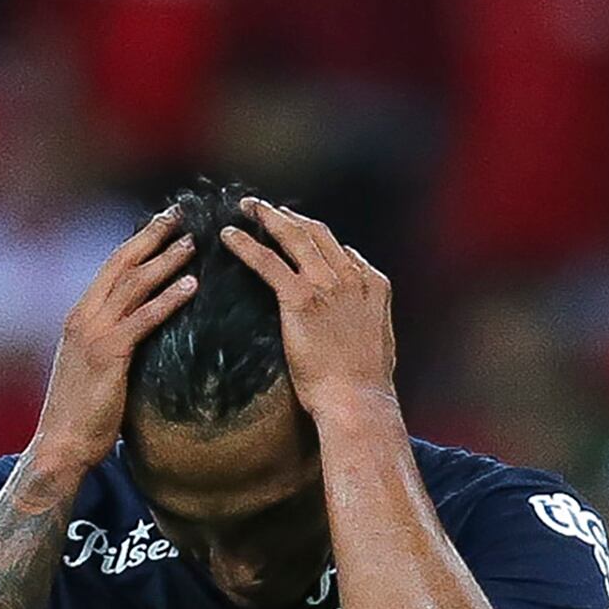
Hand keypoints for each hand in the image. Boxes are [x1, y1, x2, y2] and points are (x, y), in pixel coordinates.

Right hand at [28, 209, 195, 478]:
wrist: (61, 445)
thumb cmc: (82, 415)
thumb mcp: (96, 369)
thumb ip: (115, 345)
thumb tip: (145, 337)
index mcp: (80, 317)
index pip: (111, 267)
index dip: (138, 242)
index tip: (163, 223)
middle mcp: (84, 317)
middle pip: (122, 264)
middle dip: (152, 236)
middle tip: (180, 214)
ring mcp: (94, 334)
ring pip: (134, 284)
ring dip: (166, 260)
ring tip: (194, 243)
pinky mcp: (108, 354)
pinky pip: (144, 319)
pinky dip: (169, 299)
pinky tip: (192, 285)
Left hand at [221, 198, 399, 431]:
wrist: (357, 400)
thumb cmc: (365, 384)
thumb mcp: (379, 340)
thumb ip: (369, 315)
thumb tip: (362, 310)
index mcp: (373, 285)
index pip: (341, 249)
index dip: (315, 236)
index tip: (296, 230)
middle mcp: (351, 277)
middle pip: (317, 233)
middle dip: (289, 217)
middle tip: (266, 209)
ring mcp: (326, 285)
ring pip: (293, 237)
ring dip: (267, 217)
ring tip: (246, 208)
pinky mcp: (300, 298)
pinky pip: (268, 262)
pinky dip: (246, 245)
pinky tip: (229, 236)